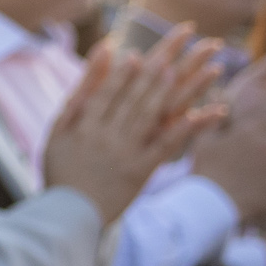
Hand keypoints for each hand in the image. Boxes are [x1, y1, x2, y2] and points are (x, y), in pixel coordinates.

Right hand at [41, 27, 223, 226]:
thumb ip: (79, 93)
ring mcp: (126, 152)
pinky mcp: (142, 170)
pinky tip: (207, 113)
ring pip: (154, 114)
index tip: (141, 54)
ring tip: (202, 68)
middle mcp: (107, 134)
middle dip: (162, 68)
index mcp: (85, 124)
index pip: (109, 90)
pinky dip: (187, 128)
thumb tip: (98, 57)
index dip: (126, 72)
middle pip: (137, 95)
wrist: (69, 214)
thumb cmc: (61, 169)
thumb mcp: (58, 129)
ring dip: (181, 89)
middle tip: (185, 51)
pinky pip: (167, 146)